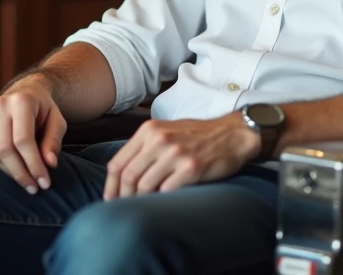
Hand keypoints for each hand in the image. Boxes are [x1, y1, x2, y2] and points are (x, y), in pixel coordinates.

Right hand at [0, 77, 67, 194]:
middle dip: (20, 173)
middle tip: (33, 188)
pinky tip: (12, 167)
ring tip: (26, 181)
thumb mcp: (57, 121)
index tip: (44, 183)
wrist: (27, 91)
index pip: (23, 140)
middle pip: (4, 148)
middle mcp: (0, 106)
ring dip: (9, 172)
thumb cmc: (44, 109)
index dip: (33, 164)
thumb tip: (49, 165)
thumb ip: (53, 141)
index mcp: (21, 101)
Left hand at [103, 113, 259, 199]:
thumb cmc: (197, 136)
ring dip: (142, 202)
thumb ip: (144, 148)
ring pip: (145, 186)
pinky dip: (162, 201)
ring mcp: (176, 153)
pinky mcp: (192, 168)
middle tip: (124, 211)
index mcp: (148, 130)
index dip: (110, 186)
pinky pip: (167, 191)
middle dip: (123, 198)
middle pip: (128, 176)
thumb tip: (122, 175)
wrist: (232, 134)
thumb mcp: (166, 131)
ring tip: (144, 210)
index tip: (109, 201)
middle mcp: (159, 140)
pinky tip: (163, 206)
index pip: (117, 162)